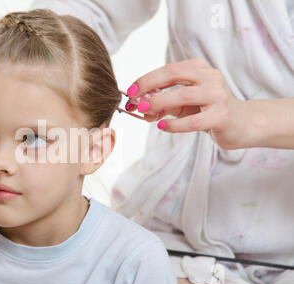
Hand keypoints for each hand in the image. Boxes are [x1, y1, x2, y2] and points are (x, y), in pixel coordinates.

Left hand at [127, 57, 245, 149]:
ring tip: (145, 112)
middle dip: (150, 85)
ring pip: (184, 95)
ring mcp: (218, 95)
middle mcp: (210, 77)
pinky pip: (193, 120)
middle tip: (134, 99)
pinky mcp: (222, 116)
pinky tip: (162, 126)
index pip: (169, 69)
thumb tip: (141, 108)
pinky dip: (174, 124)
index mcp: (199, 68)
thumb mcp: (184, 104)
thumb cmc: (208, 110)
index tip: (131, 90)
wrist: (241, 124)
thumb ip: (164, 104)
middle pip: (175, 74)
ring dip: (160, 103)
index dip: (147, 79)